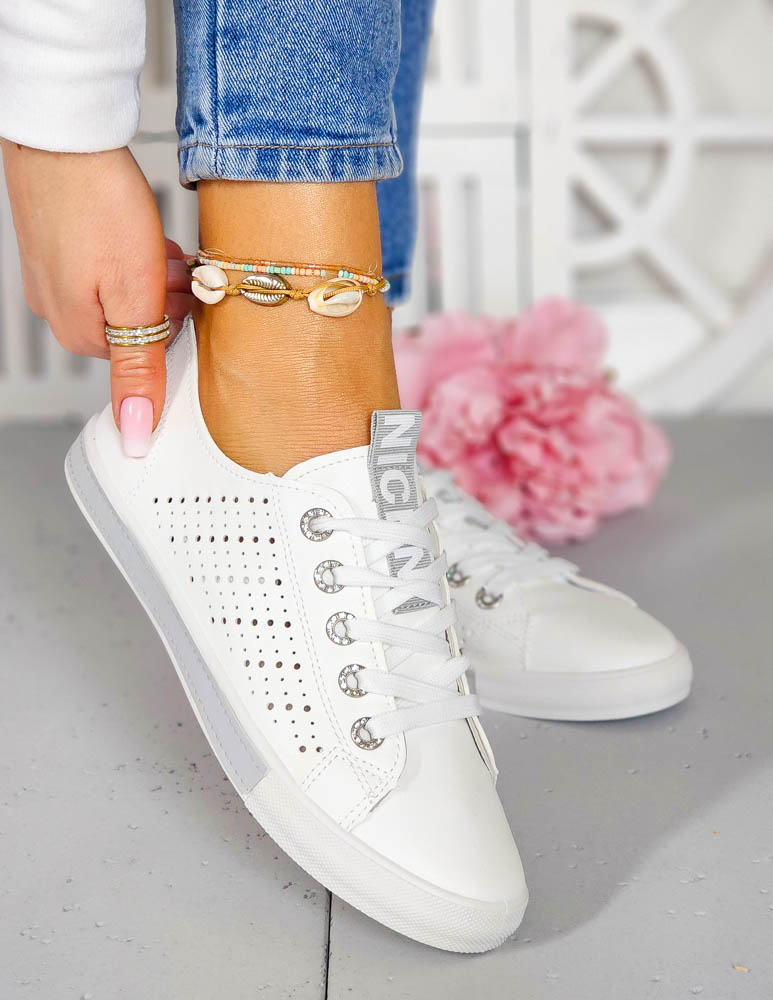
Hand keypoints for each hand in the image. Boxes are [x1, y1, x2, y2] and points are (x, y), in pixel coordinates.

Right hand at [0, 142, 192, 454]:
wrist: (66, 133)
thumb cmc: (99, 204)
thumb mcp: (135, 298)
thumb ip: (139, 369)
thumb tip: (135, 431)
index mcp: (79, 333)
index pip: (146, 354)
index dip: (169, 322)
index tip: (172, 293)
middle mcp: (59, 309)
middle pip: (136, 323)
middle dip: (161, 296)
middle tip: (164, 264)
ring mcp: (55, 275)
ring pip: (125, 291)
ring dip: (150, 272)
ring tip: (150, 240)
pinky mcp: (60, 245)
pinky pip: (109, 264)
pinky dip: (130, 249)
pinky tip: (132, 226)